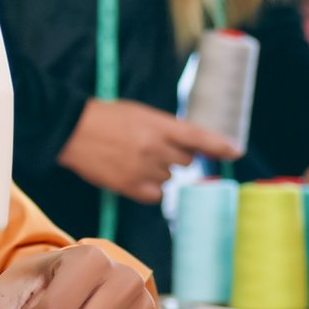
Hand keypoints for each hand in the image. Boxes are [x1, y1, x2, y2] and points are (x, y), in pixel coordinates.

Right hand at [57, 99, 240, 203]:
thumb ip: (165, 129)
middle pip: (186, 162)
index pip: (198, 137)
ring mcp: (143, 169)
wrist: (71, 130)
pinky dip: (149, 188)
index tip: (236, 152)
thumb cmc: (105, 118)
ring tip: (135, 159)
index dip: (220, 146)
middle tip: (155, 149)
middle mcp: (155, 148)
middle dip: (177, 158)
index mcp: (158, 125)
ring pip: (169, 179)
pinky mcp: (130, 187)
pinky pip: (155, 195)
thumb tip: (187, 147)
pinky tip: (133, 175)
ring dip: (159, 172)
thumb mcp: (139, 114)